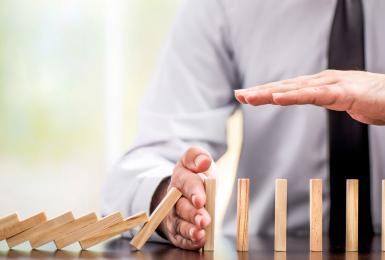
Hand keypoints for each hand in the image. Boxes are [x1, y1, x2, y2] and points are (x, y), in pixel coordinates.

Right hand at [157, 147, 212, 249]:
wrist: (184, 190)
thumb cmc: (194, 174)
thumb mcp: (195, 159)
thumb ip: (197, 156)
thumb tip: (203, 162)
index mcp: (180, 178)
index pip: (187, 184)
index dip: (194, 192)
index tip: (201, 200)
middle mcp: (174, 198)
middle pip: (182, 207)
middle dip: (193, 214)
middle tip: (204, 220)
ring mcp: (174, 215)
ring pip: (180, 224)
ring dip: (190, 230)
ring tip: (200, 234)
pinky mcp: (177, 231)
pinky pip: (181, 238)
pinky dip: (189, 242)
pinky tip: (199, 242)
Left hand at [234, 70, 384, 124]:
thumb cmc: (373, 98)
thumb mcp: (342, 100)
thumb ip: (326, 99)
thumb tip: (315, 99)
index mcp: (319, 84)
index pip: (286, 88)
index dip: (264, 91)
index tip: (246, 95)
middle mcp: (321, 81)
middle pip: (284, 87)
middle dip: (260, 91)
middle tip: (238, 95)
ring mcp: (331, 84)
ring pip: (293, 89)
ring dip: (269, 93)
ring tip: (249, 97)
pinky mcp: (342, 92)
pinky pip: (314, 95)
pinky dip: (294, 96)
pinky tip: (277, 99)